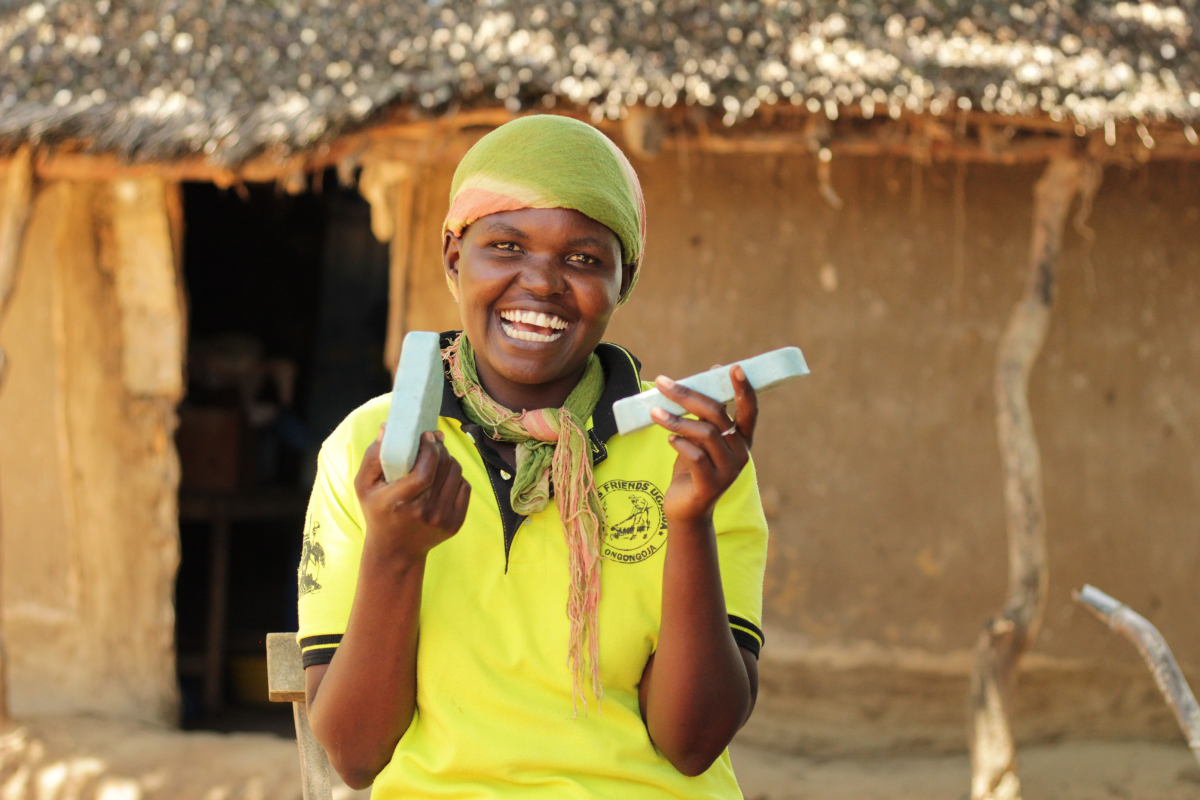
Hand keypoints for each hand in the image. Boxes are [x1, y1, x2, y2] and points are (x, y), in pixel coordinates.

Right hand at [354, 428, 471, 562]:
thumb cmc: (377, 512)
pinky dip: (456, 476)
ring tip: (437, 457)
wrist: (395, 551)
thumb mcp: (364, 486)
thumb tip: (386, 427)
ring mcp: (442, 519)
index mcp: (399, 502)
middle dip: (440, 448)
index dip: (430, 449)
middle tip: (432, 440)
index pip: (424, 472)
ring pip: (457, 474)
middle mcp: (424, 512)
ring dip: (449, 459)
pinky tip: (443, 476)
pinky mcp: (455, 523)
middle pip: (444, 468)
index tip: (427, 435)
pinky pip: (464, 487)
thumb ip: (373, 456)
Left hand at [650, 365, 757, 526]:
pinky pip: (696, 457)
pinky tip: (669, 439)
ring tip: (654, 412)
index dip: (744, 389)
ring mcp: (728, 471)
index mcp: (742, 440)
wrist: (686, 510)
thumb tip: (710, 373)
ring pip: (705, 434)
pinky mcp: (710, 486)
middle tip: (663, 383)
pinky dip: (680, 444)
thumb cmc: (693, 468)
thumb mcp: (700, 438)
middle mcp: (740, 454)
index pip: (749, 411)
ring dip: (677, 420)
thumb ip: (706, 413)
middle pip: (718, 416)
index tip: (733, 367)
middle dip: (689, 396)